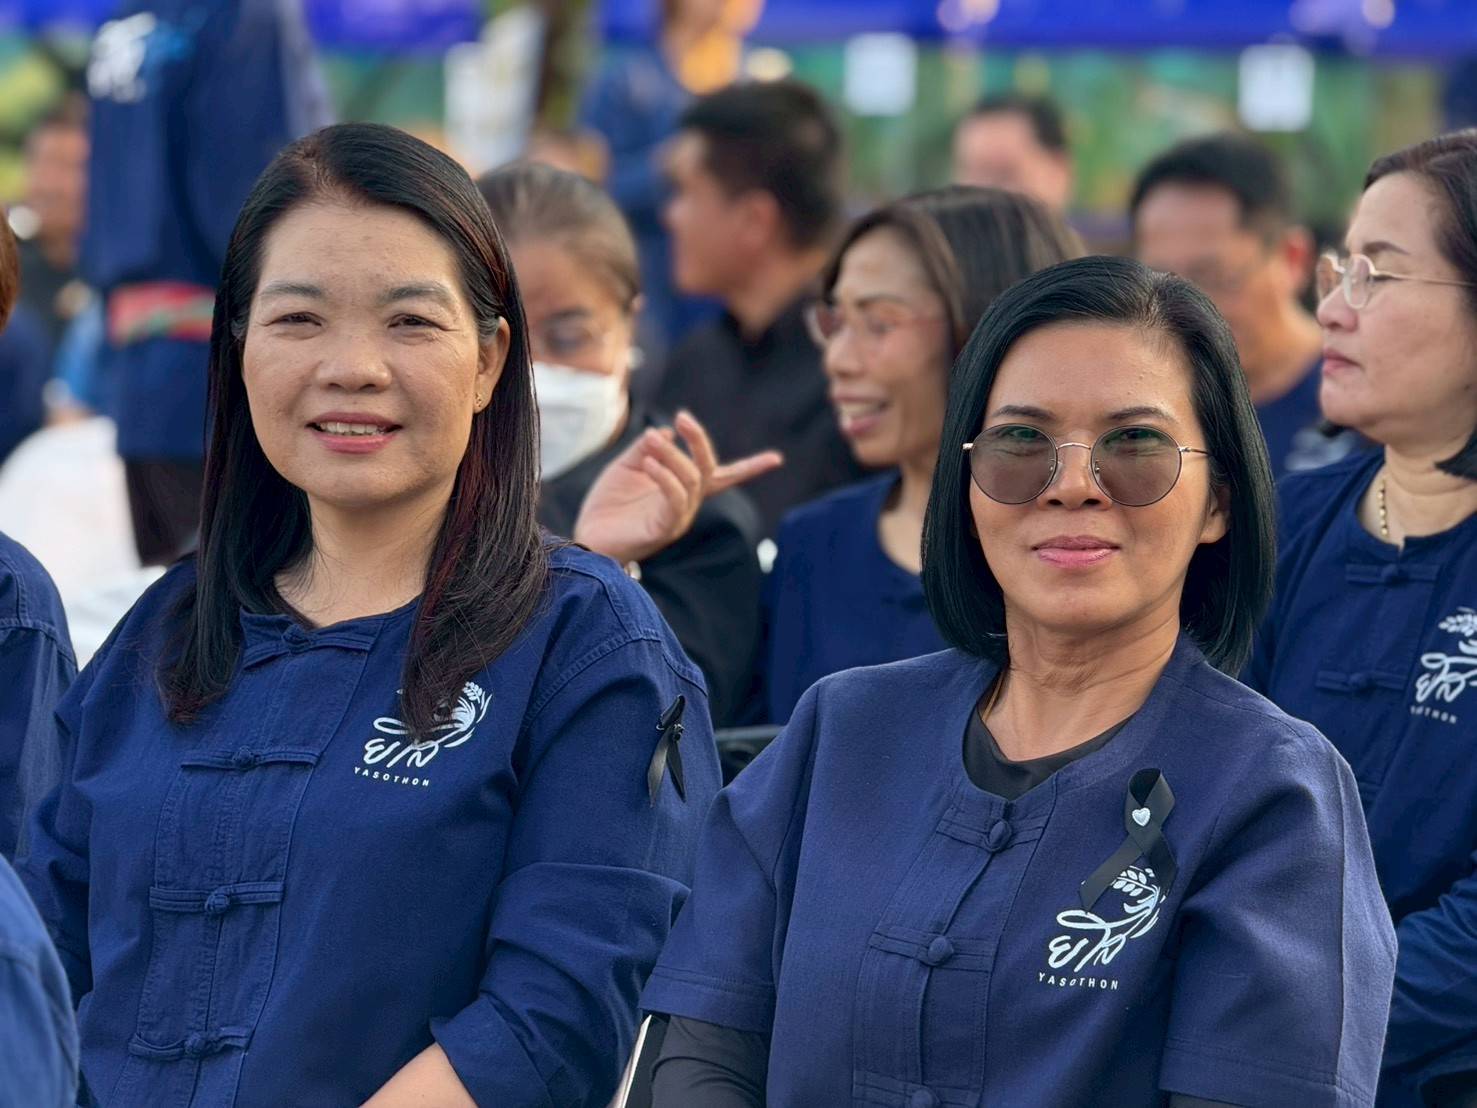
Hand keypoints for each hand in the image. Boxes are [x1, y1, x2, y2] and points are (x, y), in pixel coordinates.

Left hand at [573, 410, 782, 565]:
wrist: (588, 537)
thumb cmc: (608, 505)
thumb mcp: (627, 466)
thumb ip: (648, 449)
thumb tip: (666, 431)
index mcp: (683, 489)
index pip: (723, 476)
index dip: (750, 468)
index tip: (777, 459)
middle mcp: (687, 504)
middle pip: (708, 470)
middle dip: (698, 441)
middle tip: (682, 418)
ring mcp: (678, 518)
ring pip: (691, 480)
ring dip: (673, 455)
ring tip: (650, 439)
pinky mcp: (663, 530)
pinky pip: (675, 500)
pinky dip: (665, 477)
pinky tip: (650, 462)